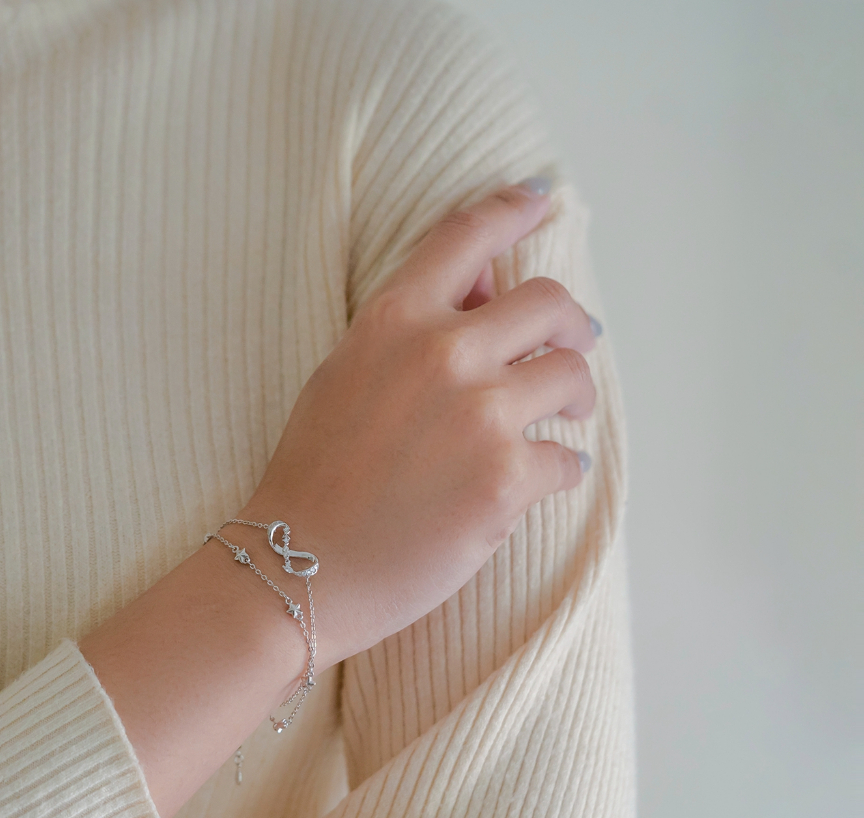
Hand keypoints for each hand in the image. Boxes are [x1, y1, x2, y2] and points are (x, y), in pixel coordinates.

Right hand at [236, 182, 598, 671]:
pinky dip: (560, 471)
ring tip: (563, 422)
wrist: (297, 565)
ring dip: (574, 401)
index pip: (465, 239)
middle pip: (550, 304)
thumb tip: (485, 289)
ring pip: (571, 378)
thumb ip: (410, 330)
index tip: (538, 199)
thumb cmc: (314, 476)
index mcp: (392, 320)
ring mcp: (478, 416)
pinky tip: (543, 482)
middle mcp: (441, 354)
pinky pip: (565, 460)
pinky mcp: (504, 480)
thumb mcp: (344, 377)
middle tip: (574, 347)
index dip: (511, 210)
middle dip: (572, 327)